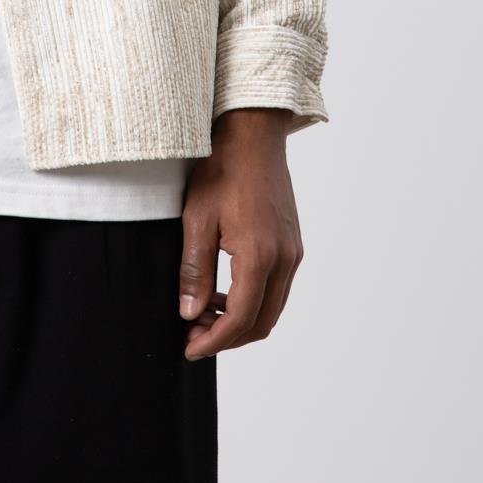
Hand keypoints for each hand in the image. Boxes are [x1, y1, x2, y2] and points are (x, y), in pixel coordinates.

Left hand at [178, 107, 302, 360]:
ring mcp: (293, 252)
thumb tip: (190, 313)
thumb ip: (194, 271)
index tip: (189, 348)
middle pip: (262, 322)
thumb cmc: (223, 168)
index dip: (213, 341)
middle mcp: (285, 259)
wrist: (253, 134)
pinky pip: (276, 288)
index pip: (240, 319)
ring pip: (271, 308)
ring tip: (203, 314)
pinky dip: (253, 300)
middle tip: (193, 335)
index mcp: (261, 255)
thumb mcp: (197, 218)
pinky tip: (223, 292)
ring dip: (241, 320)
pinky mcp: (292, 243)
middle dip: (227, 337)